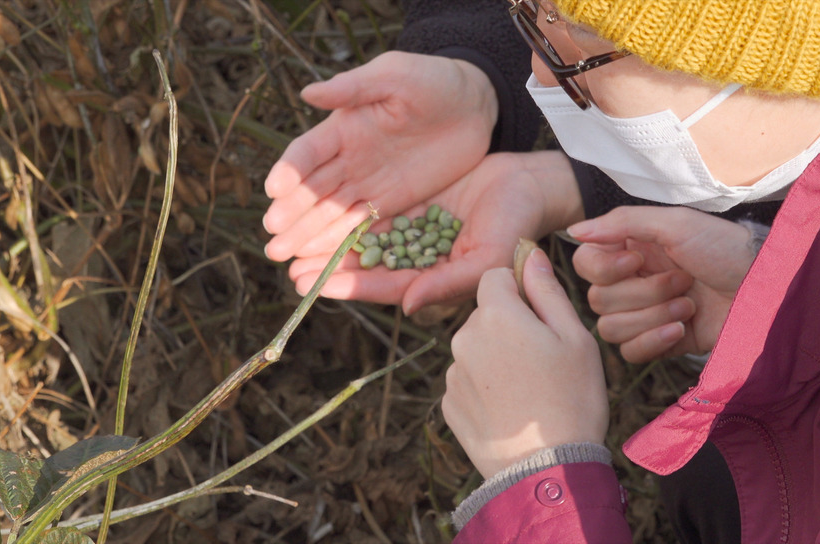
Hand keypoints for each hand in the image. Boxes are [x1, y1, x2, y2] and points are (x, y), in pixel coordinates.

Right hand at [263, 51, 497, 260]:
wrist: (474, 105)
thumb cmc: (433, 81)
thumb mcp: (395, 76)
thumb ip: (355, 87)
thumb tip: (308, 93)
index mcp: (343, 127)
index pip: (308, 152)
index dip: (291, 171)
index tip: (275, 191)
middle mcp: (348, 159)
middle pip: (312, 191)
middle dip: (291, 215)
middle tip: (272, 239)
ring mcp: (368, 183)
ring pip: (331, 214)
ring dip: (306, 237)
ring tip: (282, 257)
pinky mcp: (392, 203)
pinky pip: (361, 227)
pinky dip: (340, 244)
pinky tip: (321, 263)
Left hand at [288, 151, 583, 313]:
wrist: (531, 185)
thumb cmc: (517, 227)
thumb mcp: (486, 259)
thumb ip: (447, 283)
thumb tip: (406, 305)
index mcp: (434, 279)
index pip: (384, 286)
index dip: (349, 286)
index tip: (312, 285)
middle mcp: (419, 260)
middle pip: (367, 266)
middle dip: (330, 268)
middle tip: (289, 269)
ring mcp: (415, 233)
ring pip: (366, 240)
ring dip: (332, 244)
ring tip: (293, 246)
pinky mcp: (415, 206)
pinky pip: (376, 212)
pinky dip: (350, 215)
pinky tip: (320, 211)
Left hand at [442, 249, 607, 477]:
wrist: (547, 470)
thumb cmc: (571, 399)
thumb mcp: (575, 338)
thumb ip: (547, 290)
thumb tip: (530, 254)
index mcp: (496, 315)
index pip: (495, 277)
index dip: (519, 289)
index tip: (541, 315)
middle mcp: (463, 338)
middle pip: (486, 314)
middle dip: (510, 326)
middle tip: (543, 360)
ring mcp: (452, 374)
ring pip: (476, 348)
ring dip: (497, 358)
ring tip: (530, 391)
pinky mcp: (449, 405)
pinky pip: (468, 381)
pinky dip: (486, 388)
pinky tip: (513, 410)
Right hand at [568, 206, 757, 362]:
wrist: (766, 286)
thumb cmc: (724, 247)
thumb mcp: (675, 224)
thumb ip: (622, 222)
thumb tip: (574, 230)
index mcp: (629, 250)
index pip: (584, 265)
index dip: (605, 268)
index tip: (638, 260)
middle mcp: (631, 282)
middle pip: (597, 300)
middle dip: (643, 292)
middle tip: (682, 280)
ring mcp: (644, 315)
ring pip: (610, 328)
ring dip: (652, 316)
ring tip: (688, 305)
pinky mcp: (660, 343)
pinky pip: (629, 353)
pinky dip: (653, 342)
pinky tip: (681, 330)